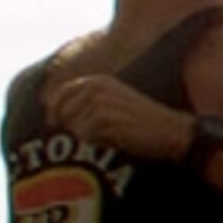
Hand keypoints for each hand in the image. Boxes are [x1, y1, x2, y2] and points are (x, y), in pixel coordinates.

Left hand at [43, 75, 196, 161]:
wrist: (169, 130)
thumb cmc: (141, 121)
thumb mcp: (114, 101)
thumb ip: (87, 102)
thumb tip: (53, 115)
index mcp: (98, 80)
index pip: (61, 93)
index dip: (55, 109)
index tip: (54, 123)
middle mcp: (96, 87)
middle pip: (63, 112)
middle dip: (73, 126)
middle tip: (99, 132)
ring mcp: (98, 102)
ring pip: (73, 126)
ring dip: (89, 135)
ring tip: (113, 133)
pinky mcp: (102, 119)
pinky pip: (84, 136)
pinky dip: (97, 142)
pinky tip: (116, 138)